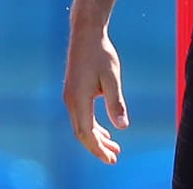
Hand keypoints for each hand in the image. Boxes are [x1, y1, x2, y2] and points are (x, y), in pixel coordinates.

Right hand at [62, 28, 127, 163]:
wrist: (86, 33)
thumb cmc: (100, 53)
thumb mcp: (112, 78)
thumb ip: (116, 103)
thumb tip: (122, 127)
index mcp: (78, 99)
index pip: (86, 133)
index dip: (98, 149)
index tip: (111, 159)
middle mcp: (70, 100)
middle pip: (82, 133)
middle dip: (98, 147)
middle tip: (114, 158)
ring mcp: (70, 96)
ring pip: (81, 125)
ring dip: (97, 138)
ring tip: (114, 147)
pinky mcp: (74, 91)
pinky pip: (82, 116)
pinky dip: (93, 126)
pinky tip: (105, 130)